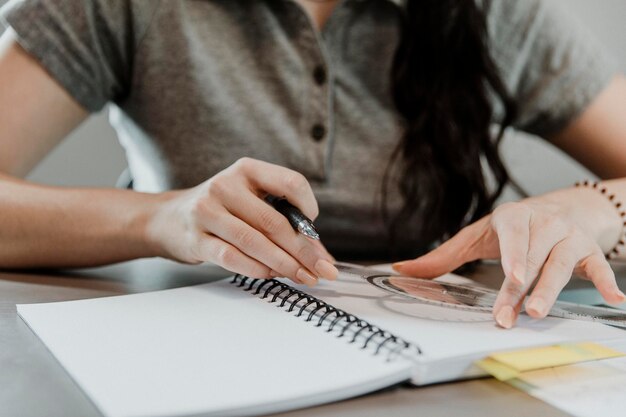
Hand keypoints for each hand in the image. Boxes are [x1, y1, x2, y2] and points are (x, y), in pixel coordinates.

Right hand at [146, 158, 337, 285]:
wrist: (169, 219)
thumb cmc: (221, 210)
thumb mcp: (249, 199)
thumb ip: (281, 218)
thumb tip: (319, 253)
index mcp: (247, 170)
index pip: (291, 182)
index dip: (309, 206)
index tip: (314, 230)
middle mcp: (226, 186)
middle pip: (274, 221)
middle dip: (304, 250)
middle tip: (322, 270)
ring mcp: (207, 211)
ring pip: (255, 242)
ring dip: (284, 264)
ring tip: (303, 276)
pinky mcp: (196, 238)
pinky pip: (233, 257)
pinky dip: (257, 269)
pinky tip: (272, 275)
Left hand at [393, 196, 625, 327]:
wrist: (563, 207)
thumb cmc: (511, 227)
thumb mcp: (476, 236)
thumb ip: (442, 255)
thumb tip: (399, 270)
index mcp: (511, 217)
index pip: (512, 235)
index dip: (513, 256)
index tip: (512, 278)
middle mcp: (542, 223)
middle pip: (531, 259)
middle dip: (519, 289)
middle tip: (508, 317)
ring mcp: (567, 236)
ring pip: (559, 264)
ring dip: (551, 290)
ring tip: (538, 313)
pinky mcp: (588, 250)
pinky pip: (598, 266)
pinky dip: (605, 282)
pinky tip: (615, 300)